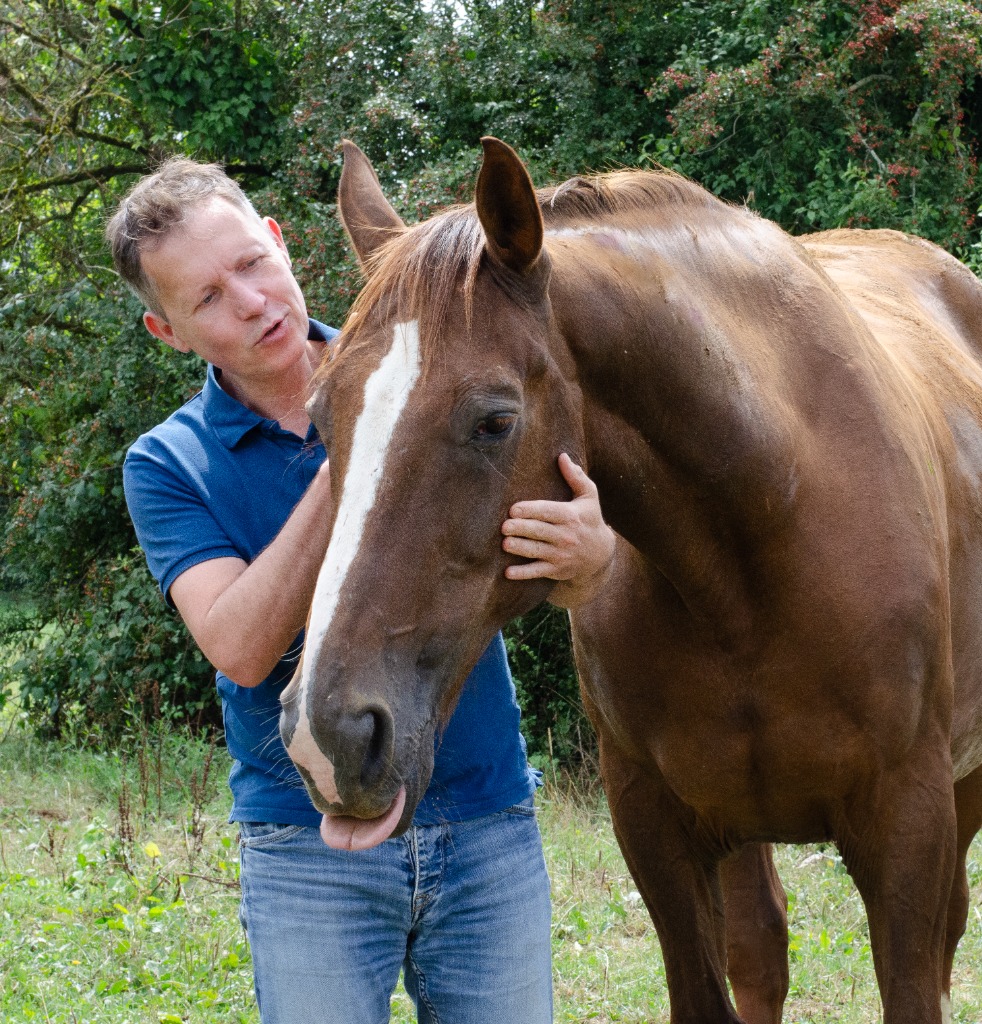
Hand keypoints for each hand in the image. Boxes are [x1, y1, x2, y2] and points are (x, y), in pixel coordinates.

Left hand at [501, 453, 615, 607]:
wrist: (601, 555)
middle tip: (504, 526)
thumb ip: (575, 477)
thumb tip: (563, 456)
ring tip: (505, 544)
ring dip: (520, 548)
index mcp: (570, 515)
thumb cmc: (590, 520)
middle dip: (521, 529)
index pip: (548, 511)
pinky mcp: (556, 570)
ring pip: (537, 551)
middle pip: (540, 531)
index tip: (514, 509)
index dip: (531, 510)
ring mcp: (561, 555)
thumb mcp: (589, 497)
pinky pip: (538, 572)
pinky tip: (508, 572)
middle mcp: (566, 536)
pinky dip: (523, 573)